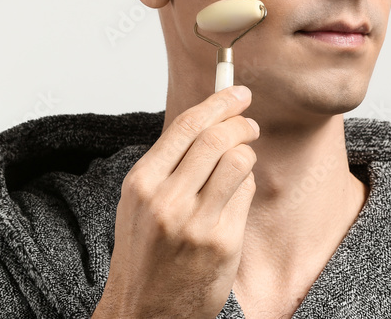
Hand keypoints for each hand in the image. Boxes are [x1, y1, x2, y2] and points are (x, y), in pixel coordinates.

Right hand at [94, 85, 258, 318]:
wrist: (144, 311)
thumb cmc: (145, 254)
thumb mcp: (141, 204)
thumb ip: (169, 164)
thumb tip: (208, 120)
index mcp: (142, 183)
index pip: (186, 126)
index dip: (218, 103)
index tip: (237, 93)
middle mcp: (166, 200)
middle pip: (215, 138)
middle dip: (240, 122)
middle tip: (250, 122)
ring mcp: (195, 222)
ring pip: (237, 160)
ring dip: (247, 151)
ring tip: (245, 154)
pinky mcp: (222, 242)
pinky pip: (245, 194)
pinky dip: (246, 184)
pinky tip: (237, 191)